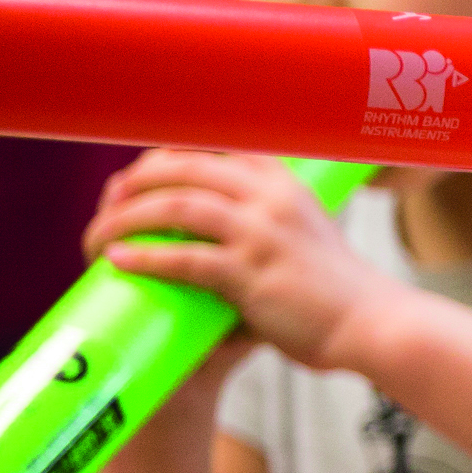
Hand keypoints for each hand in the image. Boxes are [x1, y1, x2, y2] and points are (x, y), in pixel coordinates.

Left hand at [85, 151, 410, 372]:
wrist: (374, 324)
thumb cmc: (339, 292)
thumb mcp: (308, 237)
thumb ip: (267, 227)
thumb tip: (215, 241)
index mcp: (285, 184)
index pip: (213, 148)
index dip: (165, 157)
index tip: (137, 176)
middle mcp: (271, 199)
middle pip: (183, 168)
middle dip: (133, 183)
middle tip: (108, 205)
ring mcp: (261, 234)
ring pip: (174, 206)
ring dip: (123, 219)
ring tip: (96, 238)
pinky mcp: (251, 274)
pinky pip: (183, 258)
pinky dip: (143, 257)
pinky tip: (118, 260)